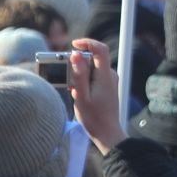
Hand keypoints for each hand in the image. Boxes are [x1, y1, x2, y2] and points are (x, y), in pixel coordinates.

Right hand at [69, 38, 126, 154]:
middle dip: (78, 63)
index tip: (73, 45)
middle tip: (67, 76)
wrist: (107, 133)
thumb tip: (76, 55)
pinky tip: (77, 93)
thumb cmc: (94, 118)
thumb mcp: (81, 96)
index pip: (100, 49)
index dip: (87, 43)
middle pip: (93, 59)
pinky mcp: (107, 86)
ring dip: (79, 74)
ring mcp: (110, 81)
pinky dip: (84, 80)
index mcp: (105, 75)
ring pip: (92, 69)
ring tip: (72, 90)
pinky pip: (94, 77)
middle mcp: (110, 75)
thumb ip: (79, 75)